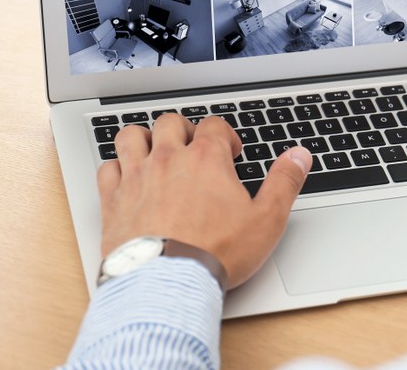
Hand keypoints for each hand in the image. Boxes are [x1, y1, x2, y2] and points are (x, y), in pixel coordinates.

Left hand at [97, 114, 311, 287]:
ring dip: (143, 139)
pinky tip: (126, 178)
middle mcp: (168, 160)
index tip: (230, 152)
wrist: (168, 284)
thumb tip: (299, 156)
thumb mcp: (266, 220)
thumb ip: (284, 182)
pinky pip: (107, 167)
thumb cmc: (215, 254)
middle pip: (170, 123)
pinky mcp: (114, 200)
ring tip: (154, 151)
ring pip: (131, 136)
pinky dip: (115, 167)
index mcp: (205, 159)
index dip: (224, 135)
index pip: (214, 126)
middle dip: (183, 129)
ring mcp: (137, 177)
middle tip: (192, 147)